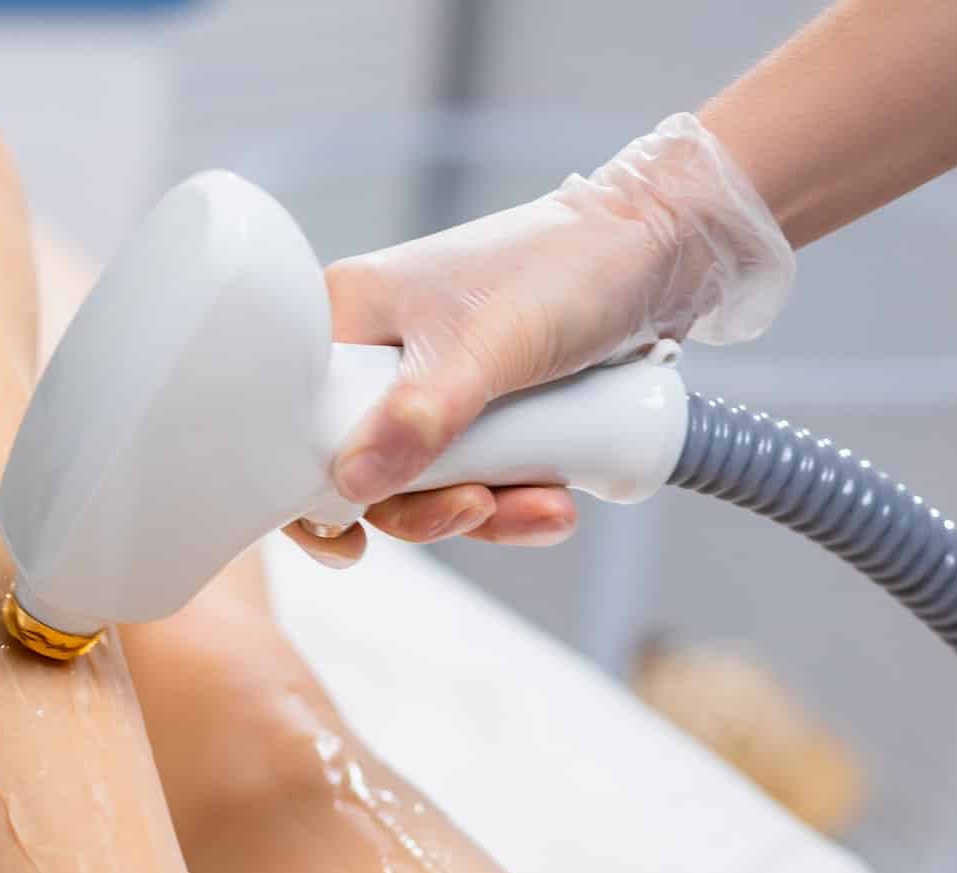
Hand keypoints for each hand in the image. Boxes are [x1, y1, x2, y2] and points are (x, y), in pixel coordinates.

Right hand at [292, 113, 792, 564]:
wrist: (661, 250)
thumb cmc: (564, 267)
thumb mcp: (486, 345)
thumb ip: (419, 417)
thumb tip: (351, 486)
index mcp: (348, 321)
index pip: (295, 421)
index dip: (312, 489)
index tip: (348, 538)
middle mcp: (380, 359)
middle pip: (364, 470)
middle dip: (425, 507)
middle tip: (475, 507)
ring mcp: (433, 390)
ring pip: (427, 486)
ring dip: (484, 511)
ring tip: (543, 503)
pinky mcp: (485, 414)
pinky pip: (478, 480)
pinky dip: (516, 502)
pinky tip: (556, 500)